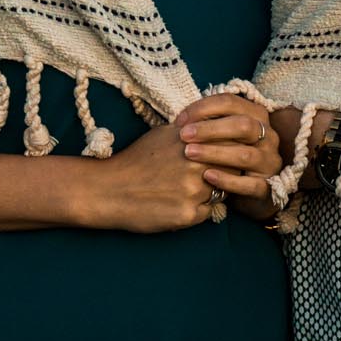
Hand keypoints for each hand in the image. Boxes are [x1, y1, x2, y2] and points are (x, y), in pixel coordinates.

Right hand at [84, 121, 227, 233]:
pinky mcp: (188, 215)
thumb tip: (214, 125)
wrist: (108, 190)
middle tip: (209, 174)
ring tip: (188, 189)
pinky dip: (199, 210)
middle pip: (232, 168)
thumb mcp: (163, 134)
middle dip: (225, 171)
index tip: (222, 154)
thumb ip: (192, 130)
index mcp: (193, 142)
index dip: (228, 150)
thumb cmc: (135, 160)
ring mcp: (194, 191)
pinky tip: (179, 204)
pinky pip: (208, 212)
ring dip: (212, 191)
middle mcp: (197, 165)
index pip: (231, 144)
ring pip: (221, 192)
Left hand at [177, 93, 282, 218]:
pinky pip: (250, 184)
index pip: (230, 102)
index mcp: (256, 116)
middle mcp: (268, 136)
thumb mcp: (222, 135)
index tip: (180, 120)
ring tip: (190, 153)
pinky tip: (207, 176)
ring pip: (245, 154)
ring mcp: (269, 162)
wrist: (250, 191)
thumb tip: (181, 120)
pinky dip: (228, 180)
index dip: (203, 108)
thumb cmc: (228, 156)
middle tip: (183, 135)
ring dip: (215, 152)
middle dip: (210, 128)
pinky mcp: (267, 187)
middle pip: (243, 125)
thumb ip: (208, 124)